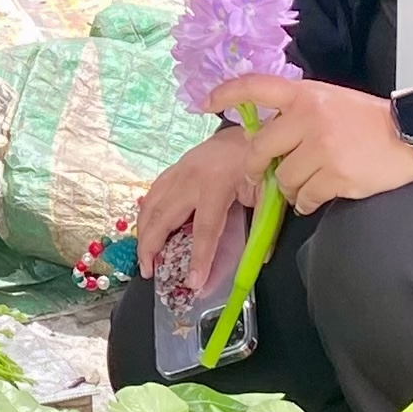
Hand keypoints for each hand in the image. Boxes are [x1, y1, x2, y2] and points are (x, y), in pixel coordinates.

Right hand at [133, 121, 264, 303]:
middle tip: (148, 272)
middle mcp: (191, 177)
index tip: (193, 282)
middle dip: (152, 247)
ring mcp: (178, 170)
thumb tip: (260, 260)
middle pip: (163, 217)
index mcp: (217, 184)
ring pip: (151, 204)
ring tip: (144, 257)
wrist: (251, 129)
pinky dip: (146, 214)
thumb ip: (263, 225)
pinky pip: (152, 193)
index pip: (204, 229)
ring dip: (143, 233)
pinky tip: (146, 229)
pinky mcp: (174, 168)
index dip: (199, 258)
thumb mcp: (268, 193)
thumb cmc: (261, 163)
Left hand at [211, 74, 412, 216]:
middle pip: (261, 149)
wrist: (410, 137)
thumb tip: (263, 138)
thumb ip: (297, 113)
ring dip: (290, 189)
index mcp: (305, 95)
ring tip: (308, 183)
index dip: (226, 93)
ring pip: (284, 179)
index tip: (204, 104)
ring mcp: (322, 148)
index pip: (256, 87)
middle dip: (257, 168)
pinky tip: (317, 196)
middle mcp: (309, 118)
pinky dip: (306, 202)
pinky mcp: (335, 175)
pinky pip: (304, 198)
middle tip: (260, 176)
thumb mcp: (329, 101)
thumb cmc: (367, 120)